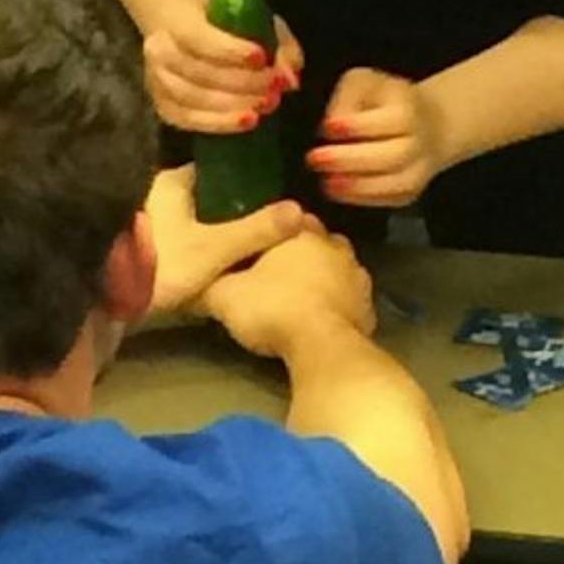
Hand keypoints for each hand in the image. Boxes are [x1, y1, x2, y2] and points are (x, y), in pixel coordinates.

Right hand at [141, 4, 302, 134]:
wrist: (188, 36)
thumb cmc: (227, 27)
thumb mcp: (258, 22)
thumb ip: (280, 45)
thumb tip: (291, 79)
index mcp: (177, 23)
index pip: (199, 38)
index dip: (229, 50)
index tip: (262, 57)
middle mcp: (159, 53)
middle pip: (200, 73)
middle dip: (242, 83)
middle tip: (275, 88)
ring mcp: (158, 83)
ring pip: (194, 99)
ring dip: (234, 105)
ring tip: (267, 104)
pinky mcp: (165, 108)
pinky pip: (190, 121)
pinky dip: (220, 123)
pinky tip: (247, 121)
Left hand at [143, 165, 315, 315]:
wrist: (102, 298)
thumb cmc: (159, 262)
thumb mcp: (214, 248)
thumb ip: (256, 230)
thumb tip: (299, 211)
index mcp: (171, 181)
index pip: (215, 170)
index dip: (244, 180)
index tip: (270, 194)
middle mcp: (154, 192)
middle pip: (202, 196)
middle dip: (229, 209)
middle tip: (263, 223)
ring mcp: (143, 220)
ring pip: (188, 219)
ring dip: (210, 230)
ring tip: (244, 245)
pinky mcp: (136, 245)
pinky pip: (175, 237)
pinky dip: (193, 246)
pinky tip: (211, 262)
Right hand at [200, 229, 375, 359]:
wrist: (321, 345)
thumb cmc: (272, 307)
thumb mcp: (225, 296)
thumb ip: (210, 284)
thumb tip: (195, 281)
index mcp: (302, 231)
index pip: (289, 218)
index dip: (273, 231)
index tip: (259, 246)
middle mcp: (336, 246)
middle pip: (316, 241)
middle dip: (301, 253)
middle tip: (278, 272)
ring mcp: (358, 276)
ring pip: (337, 269)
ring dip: (323, 278)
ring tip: (301, 295)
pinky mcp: (368, 307)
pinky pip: (349, 300)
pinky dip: (337, 305)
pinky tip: (322, 318)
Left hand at [309, 68, 451, 209]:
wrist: (425, 122)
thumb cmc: (381, 99)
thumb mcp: (362, 83)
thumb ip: (346, 99)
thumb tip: (330, 126)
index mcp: (409, 106)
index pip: (393, 119)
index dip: (359, 126)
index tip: (327, 128)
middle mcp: (421, 139)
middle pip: (395, 155)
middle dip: (352, 160)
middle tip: (315, 159)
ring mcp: (421, 168)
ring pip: (397, 184)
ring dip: (359, 186)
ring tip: (326, 181)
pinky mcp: (413, 191)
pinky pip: (392, 199)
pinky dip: (364, 199)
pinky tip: (337, 191)